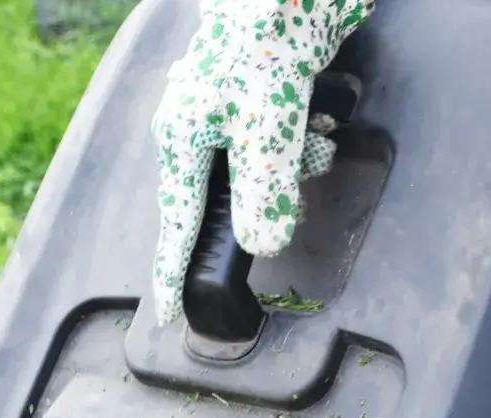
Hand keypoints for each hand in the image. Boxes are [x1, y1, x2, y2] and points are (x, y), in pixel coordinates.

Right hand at [150, 0, 371, 323]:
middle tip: (298, 172)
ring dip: (294, 162)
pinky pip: (277, 141)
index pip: (178, 220)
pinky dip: (300, 139)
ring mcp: (226, 110)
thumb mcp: (270, 120)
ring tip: (315, 134)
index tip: (172, 309)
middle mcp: (197, 127)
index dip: (175, 268)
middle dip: (270, 195)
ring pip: (261, 169)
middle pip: (229, 195)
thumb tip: (263, 241)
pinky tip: (318, 117)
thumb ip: (266, 184)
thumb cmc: (265, 35)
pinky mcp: (257, 95)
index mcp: (183, 136)